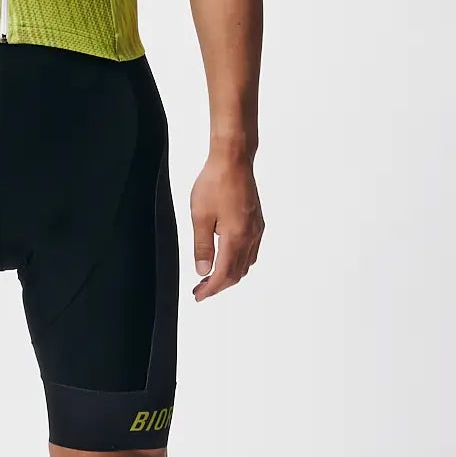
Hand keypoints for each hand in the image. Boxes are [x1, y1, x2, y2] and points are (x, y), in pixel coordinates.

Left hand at [189, 148, 263, 300]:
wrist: (233, 160)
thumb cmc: (215, 183)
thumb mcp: (200, 216)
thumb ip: (202, 246)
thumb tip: (203, 271)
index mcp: (236, 237)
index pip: (224, 274)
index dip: (211, 289)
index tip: (198, 296)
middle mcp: (250, 236)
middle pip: (237, 273)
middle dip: (219, 285)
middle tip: (200, 290)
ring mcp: (256, 229)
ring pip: (246, 263)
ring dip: (229, 274)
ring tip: (210, 277)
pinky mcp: (257, 221)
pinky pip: (251, 251)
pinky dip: (238, 262)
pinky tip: (226, 259)